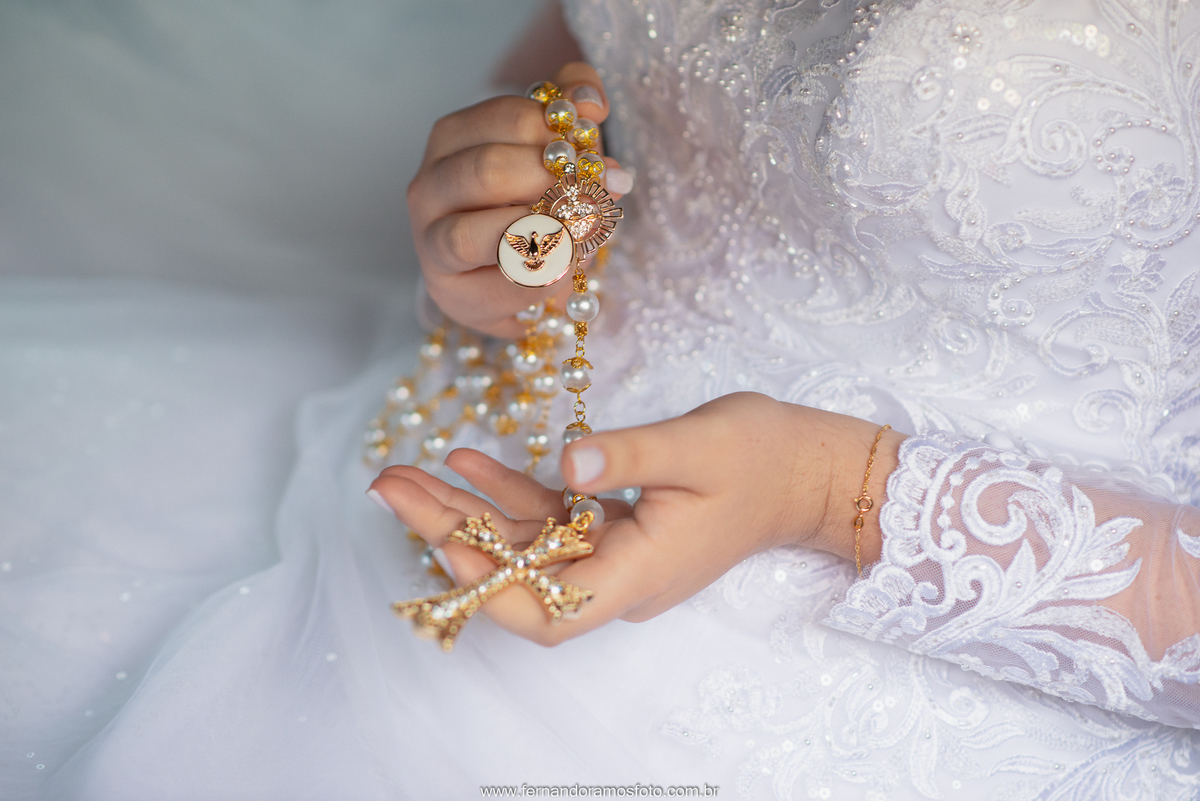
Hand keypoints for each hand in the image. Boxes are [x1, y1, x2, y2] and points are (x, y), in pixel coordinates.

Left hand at [369, 393, 905, 644]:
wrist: (805, 467)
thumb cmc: (762, 457)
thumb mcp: (697, 446)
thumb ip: (629, 456)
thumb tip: (565, 463)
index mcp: (641, 571)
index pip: (552, 609)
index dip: (492, 586)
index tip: (443, 543)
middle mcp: (620, 573)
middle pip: (519, 571)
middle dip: (451, 532)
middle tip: (391, 486)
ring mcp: (615, 551)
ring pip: (526, 542)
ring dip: (468, 509)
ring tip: (408, 472)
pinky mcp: (615, 524)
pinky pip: (550, 517)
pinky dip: (510, 491)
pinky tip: (470, 461)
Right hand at [406, 62, 629, 338]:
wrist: (514, 270)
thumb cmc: (529, 198)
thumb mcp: (552, 145)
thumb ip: (571, 107)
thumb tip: (589, 102)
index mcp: (452, 138)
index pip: (506, 118)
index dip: (558, 129)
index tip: (592, 145)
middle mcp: (429, 186)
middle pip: (487, 170)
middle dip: (549, 182)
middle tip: (589, 191)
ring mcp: (431, 243)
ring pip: (474, 235)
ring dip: (538, 233)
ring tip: (577, 230)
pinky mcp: (452, 293)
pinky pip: (500, 284)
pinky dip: (543, 275)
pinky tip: (566, 265)